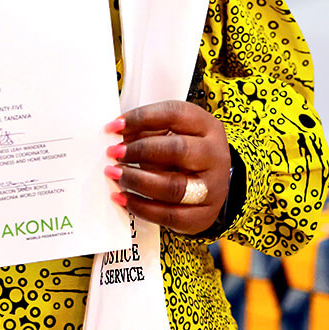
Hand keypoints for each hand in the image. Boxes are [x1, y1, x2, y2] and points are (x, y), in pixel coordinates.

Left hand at [104, 100, 230, 233]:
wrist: (211, 183)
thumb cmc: (183, 151)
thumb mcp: (172, 132)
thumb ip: (147, 130)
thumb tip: (115, 133)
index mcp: (207, 126)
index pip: (173, 114)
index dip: (140, 118)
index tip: (113, 126)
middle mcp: (215, 155)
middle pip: (178, 150)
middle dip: (140, 150)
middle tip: (113, 153)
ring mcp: (213, 188)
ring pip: (174, 187)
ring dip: (137, 180)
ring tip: (115, 174)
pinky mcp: (204, 215)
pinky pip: (170, 215)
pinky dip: (142, 208)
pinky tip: (123, 198)